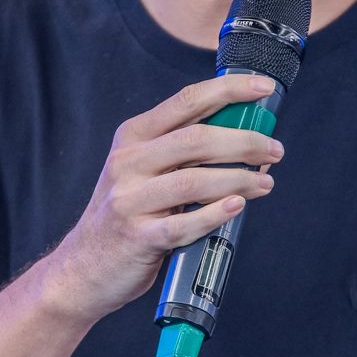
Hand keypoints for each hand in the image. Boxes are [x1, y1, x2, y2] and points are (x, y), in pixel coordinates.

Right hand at [50, 74, 283, 322]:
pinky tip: (237, 207)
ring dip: (238, 179)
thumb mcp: (142, 171)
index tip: (263, 88)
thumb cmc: (127, 216)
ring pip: (194, 180)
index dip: (229, 90)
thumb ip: (183, 152)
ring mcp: (130, 200)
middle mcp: (128, 162)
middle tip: (274, 150)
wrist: (82, 269)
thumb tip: (247, 140)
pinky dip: (215, 214)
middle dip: (244, 141)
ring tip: (264, 183)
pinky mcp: (137, 237)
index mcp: (133, 137)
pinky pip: (184, 224)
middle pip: (196, 139)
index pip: (187, 101)